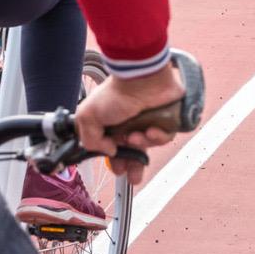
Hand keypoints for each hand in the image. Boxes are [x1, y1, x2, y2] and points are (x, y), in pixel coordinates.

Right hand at [73, 61, 185, 184]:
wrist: (141, 78)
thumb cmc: (115, 93)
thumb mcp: (88, 116)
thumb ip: (90, 141)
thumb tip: (108, 152)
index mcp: (112, 123)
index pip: (115, 149)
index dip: (116, 161)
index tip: (117, 169)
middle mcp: (130, 123)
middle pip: (134, 153)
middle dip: (133, 167)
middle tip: (132, 175)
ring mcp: (149, 121)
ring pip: (149, 147)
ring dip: (141, 145)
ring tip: (135, 137)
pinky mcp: (166, 120)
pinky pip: (165, 137)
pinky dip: (157, 137)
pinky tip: (150, 130)